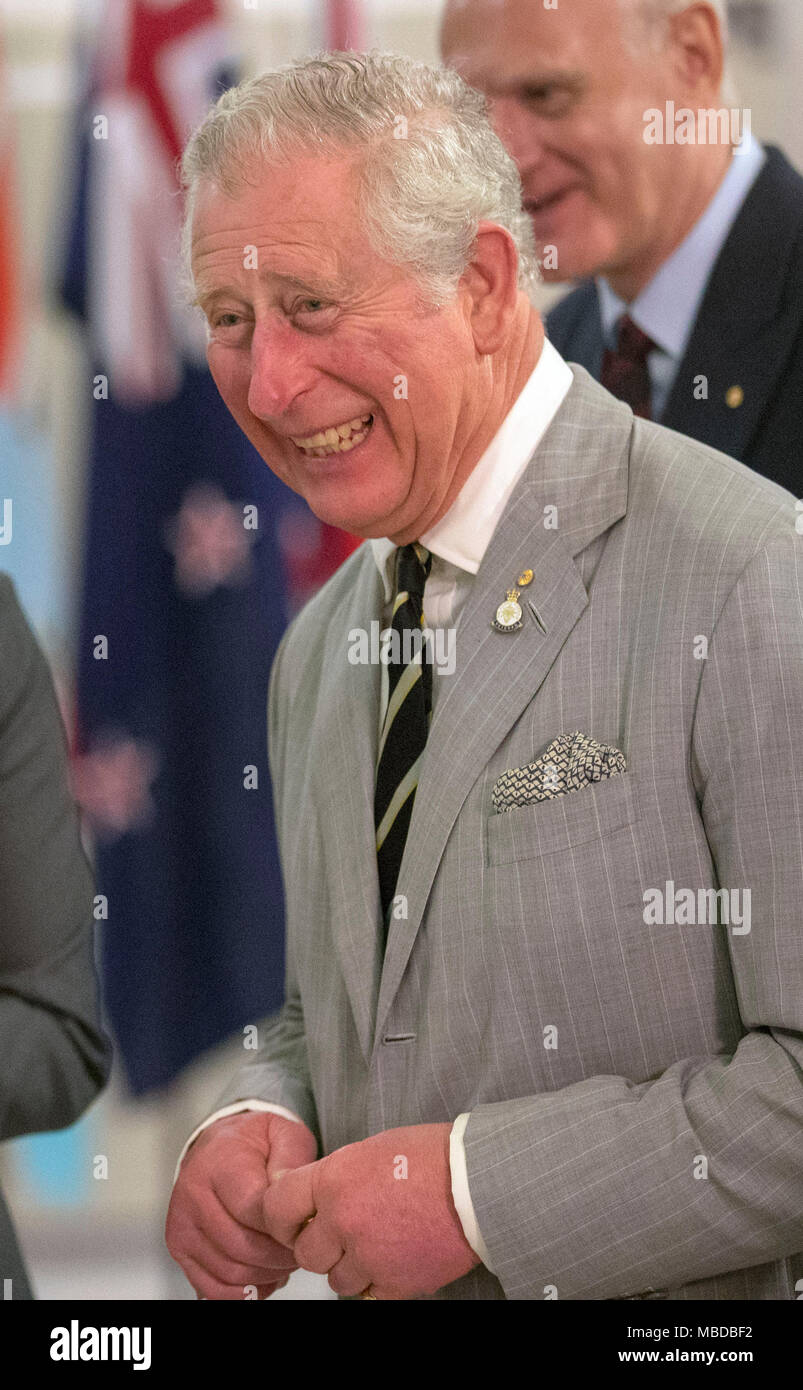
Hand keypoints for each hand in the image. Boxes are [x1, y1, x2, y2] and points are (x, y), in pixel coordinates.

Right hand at [165, 1110, 317, 1298]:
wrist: (220, 1145)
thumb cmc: (256, 1143)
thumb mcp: (285, 1133)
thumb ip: (292, 1160)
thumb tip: (287, 1193)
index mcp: (219, 1163)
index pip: (252, 1210)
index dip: (284, 1227)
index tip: (306, 1226)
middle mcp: (192, 1194)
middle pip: (241, 1246)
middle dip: (279, 1257)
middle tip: (301, 1250)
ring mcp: (182, 1224)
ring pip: (229, 1272)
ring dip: (265, 1276)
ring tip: (285, 1261)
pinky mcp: (180, 1247)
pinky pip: (211, 1288)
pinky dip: (242, 1292)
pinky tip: (263, 1277)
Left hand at [262, 1122, 481, 1299]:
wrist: (477, 1180)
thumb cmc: (430, 1156)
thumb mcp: (369, 1150)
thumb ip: (335, 1177)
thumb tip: (312, 1198)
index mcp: (332, 1179)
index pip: (276, 1208)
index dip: (282, 1218)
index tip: (295, 1222)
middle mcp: (343, 1219)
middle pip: (305, 1254)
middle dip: (322, 1247)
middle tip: (344, 1234)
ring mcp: (368, 1255)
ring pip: (337, 1280)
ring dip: (352, 1267)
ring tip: (379, 1244)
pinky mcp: (395, 1282)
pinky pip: (369, 1295)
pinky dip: (379, 1282)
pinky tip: (396, 1259)